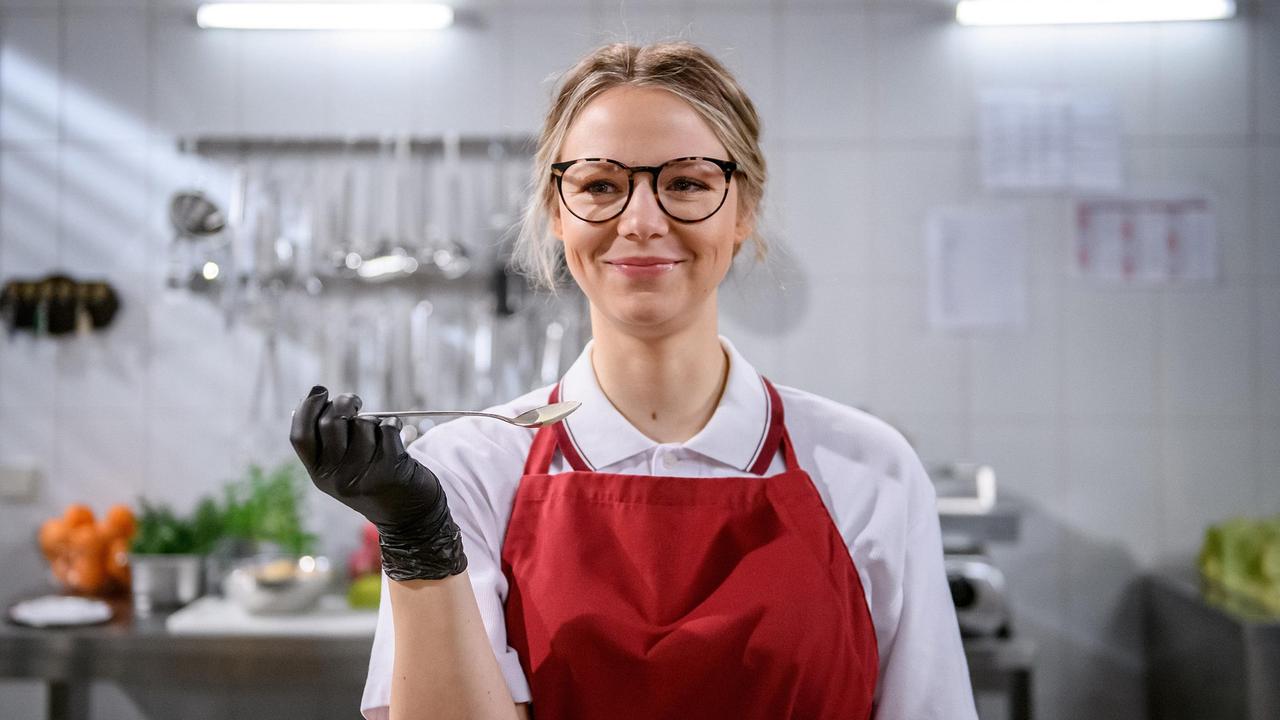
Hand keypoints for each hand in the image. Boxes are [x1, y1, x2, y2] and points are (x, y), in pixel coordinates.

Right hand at [289, 386, 466, 580]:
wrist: (408, 516)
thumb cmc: (372, 482)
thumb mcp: (340, 471)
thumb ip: (327, 443)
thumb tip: (317, 398)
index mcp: (319, 475)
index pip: (300, 436)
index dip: (306, 408)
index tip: (320, 391)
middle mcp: (336, 478)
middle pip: (331, 422)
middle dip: (344, 402)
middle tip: (354, 402)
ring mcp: (363, 474)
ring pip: (363, 424)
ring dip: (373, 420)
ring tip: (379, 434)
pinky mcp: (390, 469)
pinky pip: (387, 428)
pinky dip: (393, 425)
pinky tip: (396, 435)